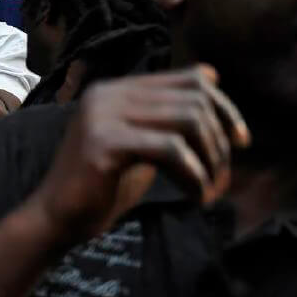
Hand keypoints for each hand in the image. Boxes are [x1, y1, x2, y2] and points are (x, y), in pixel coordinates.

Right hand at [26, 66, 250, 245]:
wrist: (56, 219)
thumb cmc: (100, 187)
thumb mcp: (140, 144)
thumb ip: (167, 117)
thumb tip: (214, 82)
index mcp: (115, 89)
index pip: (191, 78)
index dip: (225, 107)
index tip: (240, 141)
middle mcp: (107, 94)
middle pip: (194, 98)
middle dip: (220, 139)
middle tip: (222, 175)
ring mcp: (102, 116)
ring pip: (187, 120)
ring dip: (210, 158)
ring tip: (210, 187)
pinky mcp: (104, 144)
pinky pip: (170, 150)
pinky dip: (194, 175)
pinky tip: (195, 196)